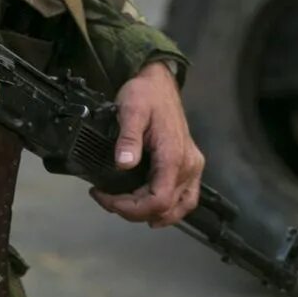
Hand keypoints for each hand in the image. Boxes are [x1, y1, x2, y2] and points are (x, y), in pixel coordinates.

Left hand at [90, 61, 203, 228]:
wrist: (160, 82)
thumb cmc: (144, 94)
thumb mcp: (130, 110)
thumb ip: (128, 138)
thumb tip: (124, 164)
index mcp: (173, 156)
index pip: (158, 200)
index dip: (130, 208)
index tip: (104, 197)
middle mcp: (188, 165)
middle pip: (165, 208)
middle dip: (132, 210)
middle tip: (105, 197)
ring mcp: (193, 166)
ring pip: (179, 207)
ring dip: (151, 213)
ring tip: (124, 205)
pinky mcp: (191, 165)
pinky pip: (186, 198)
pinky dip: (170, 209)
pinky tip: (152, 210)